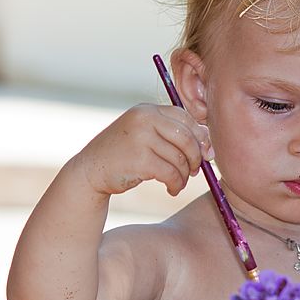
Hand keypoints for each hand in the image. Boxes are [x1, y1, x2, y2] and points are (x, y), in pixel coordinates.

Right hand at [75, 103, 212, 196]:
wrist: (90, 171)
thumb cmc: (123, 154)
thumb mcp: (145, 135)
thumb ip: (172, 134)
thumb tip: (209, 145)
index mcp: (148, 110)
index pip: (186, 118)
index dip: (200, 137)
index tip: (205, 153)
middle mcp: (144, 119)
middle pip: (187, 138)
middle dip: (196, 158)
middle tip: (195, 171)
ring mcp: (141, 138)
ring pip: (180, 158)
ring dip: (185, 175)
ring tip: (179, 183)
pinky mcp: (140, 159)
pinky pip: (171, 173)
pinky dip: (176, 184)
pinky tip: (172, 189)